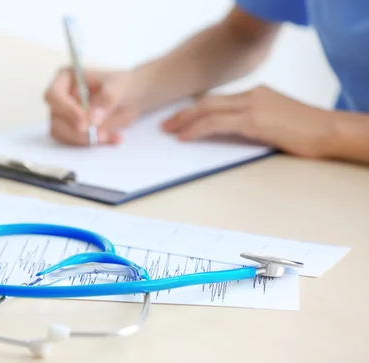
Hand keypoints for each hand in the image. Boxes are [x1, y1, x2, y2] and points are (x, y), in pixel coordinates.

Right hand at [43, 68, 141, 145]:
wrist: (132, 98)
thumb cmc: (122, 85)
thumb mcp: (119, 88)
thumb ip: (107, 100)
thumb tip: (92, 120)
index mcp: (66, 78)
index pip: (54, 95)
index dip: (67, 110)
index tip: (84, 122)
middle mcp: (60, 97)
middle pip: (56, 118)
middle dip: (77, 130)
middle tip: (101, 134)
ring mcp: (63, 115)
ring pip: (61, 133)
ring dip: (84, 139)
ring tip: (109, 136)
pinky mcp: (71, 130)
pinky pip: (72, 142)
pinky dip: (91, 144)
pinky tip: (111, 138)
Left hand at [161, 85, 335, 157]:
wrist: (329, 131)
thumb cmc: (306, 132)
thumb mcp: (274, 123)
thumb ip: (252, 124)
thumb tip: (231, 134)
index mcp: (256, 94)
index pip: (217, 100)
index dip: (195, 109)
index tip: (180, 118)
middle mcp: (251, 95)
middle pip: (207, 102)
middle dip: (184, 113)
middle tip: (166, 124)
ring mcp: (252, 106)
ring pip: (208, 110)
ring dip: (185, 120)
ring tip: (169, 130)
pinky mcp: (254, 120)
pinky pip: (216, 123)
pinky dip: (197, 129)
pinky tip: (185, 137)